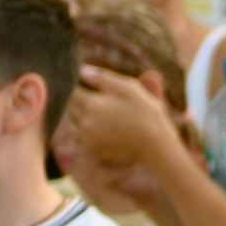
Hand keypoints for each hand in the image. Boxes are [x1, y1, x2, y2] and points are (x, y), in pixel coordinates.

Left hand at [69, 63, 186, 170]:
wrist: (157, 147)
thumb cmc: (147, 115)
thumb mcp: (131, 89)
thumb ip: (105, 78)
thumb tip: (83, 71)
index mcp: (92, 105)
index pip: (71, 91)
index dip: (76, 87)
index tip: (83, 85)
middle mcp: (84, 123)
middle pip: (68, 109)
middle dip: (75, 103)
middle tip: (87, 100)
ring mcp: (86, 140)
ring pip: (69, 127)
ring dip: (75, 121)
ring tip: (90, 117)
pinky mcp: (91, 154)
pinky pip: (77, 143)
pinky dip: (81, 137)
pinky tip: (94, 134)